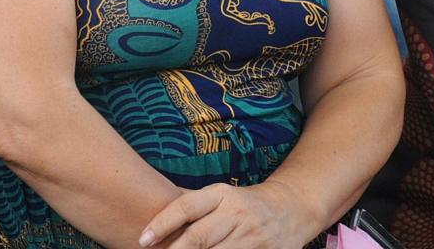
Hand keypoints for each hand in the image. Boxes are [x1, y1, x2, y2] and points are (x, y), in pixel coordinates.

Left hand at [139, 180, 318, 248]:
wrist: (291, 209)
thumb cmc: (242, 203)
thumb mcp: (219, 195)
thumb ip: (190, 202)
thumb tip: (149, 204)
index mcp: (221, 194)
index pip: (186, 207)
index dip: (162, 223)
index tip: (143, 239)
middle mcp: (236, 213)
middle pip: (199, 238)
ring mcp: (252, 236)